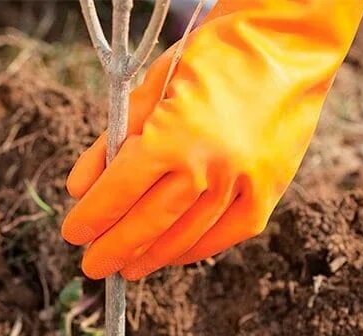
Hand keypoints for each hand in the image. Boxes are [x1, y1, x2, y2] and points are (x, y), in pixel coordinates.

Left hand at [61, 0, 362, 280]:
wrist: (288, 41)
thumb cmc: (212, 56)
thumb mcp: (151, 86)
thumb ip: (112, 140)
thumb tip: (79, 189)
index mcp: (172, 136)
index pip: (120, 192)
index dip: (93, 217)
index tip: (73, 234)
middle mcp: (209, 167)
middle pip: (150, 223)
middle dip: (115, 248)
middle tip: (94, 265)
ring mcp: (242, 183)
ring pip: (187, 235)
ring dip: (153, 256)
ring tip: (128, 267)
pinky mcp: (269, 191)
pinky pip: (226, 234)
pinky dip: (196, 249)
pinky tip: (172, 256)